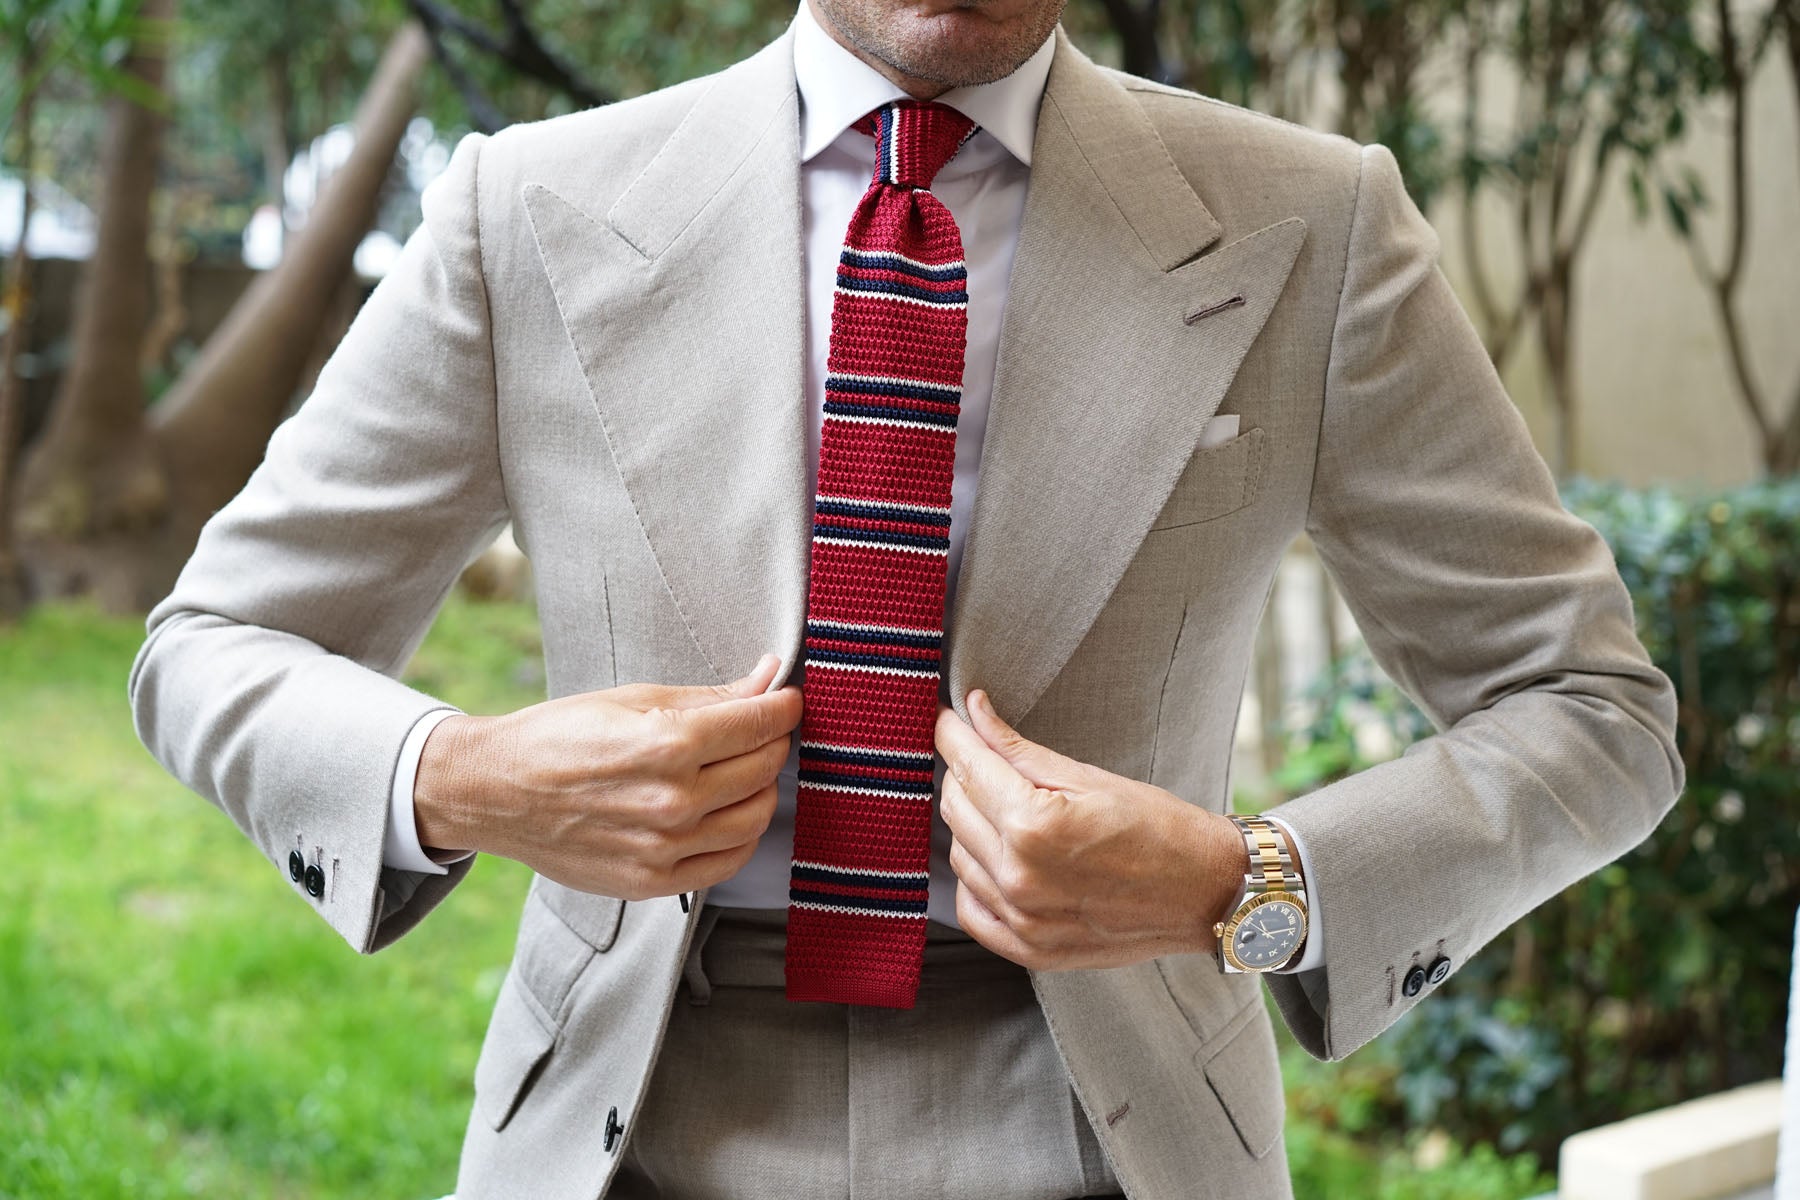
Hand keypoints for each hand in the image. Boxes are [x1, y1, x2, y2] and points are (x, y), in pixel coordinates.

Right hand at [414, 653, 802, 900]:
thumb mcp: (634, 698)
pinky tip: (725, 811)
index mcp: (668, 744)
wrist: (496, 792)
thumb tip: (769, 677)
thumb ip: (711, 696)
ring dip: (761, 787)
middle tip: (756, 728)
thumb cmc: (561, 735)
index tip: (785, 697)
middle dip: (771, 740)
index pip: (762, 723)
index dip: (783, 705)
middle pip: (764, 767)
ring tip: (739, 769)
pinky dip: (741, 834)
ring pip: (756, 816)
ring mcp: (665, 847)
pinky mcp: (654, 882)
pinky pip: (729, 860)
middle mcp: (673, 800)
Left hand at [933, 689, 1246, 969]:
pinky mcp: (1029, 949)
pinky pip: (971, 908)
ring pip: (958, 855)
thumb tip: (973, 711)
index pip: (967, 767)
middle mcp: (1019, 877)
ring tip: (1004, 807)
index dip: (951, 735)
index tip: (946, 719)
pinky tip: (998, 858)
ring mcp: (1021, 920)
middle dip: (964, 774)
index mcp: (1033, 826)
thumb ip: (1018, 748)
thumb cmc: (1159, 828)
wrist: (1206, 892)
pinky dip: (975, 879)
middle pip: (954, 808)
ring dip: (970, 825)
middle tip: (984, 757)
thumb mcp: (1088, 776)